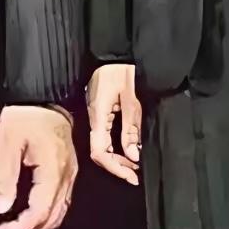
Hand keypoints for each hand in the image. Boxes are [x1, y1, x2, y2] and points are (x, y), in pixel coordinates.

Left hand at [0, 105, 75, 228]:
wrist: (43, 92)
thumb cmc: (25, 113)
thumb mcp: (6, 140)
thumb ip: (3, 176)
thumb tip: (0, 207)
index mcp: (53, 168)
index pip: (39, 212)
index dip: (19, 228)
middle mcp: (67, 174)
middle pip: (52, 217)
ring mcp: (70, 172)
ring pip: (59, 212)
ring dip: (38, 224)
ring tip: (16, 227)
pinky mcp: (69, 167)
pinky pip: (62, 200)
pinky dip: (47, 213)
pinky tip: (31, 211)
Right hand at [87, 63, 141, 186]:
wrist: (114, 52)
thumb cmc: (122, 71)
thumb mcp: (131, 100)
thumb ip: (131, 129)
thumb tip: (133, 156)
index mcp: (98, 116)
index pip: (100, 152)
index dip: (114, 168)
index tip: (131, 176)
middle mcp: (93, 118)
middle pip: (99, 152)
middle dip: (117, 166)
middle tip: (135, 174)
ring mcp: (95, 115)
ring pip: (101, 145)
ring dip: (117, 157)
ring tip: (134, 165)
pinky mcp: (99, 111)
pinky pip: (104, 135)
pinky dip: (115, 146)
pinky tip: (126, 148)